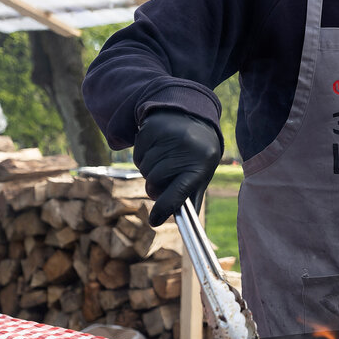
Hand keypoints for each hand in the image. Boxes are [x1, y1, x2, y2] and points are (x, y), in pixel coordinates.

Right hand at [133, 109, 222, 225]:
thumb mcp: (202, 173)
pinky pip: (137, 155)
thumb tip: (187, 223)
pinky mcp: (151, 129)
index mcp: (198, 166)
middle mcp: (183, 151)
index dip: (164, 209)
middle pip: (154, 181)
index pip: (178, 193)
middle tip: (161, 181)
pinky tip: (155, 149)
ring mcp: (166, 138)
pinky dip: (142, 157)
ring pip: (144, 169)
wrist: (192, 116)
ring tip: (163, 161)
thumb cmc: (198, 153)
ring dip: (149, 171)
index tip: (154, 221)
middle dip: (154, 187)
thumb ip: (192, 196)